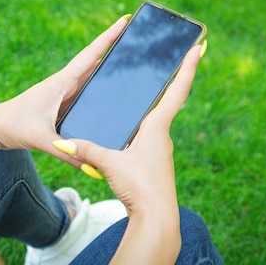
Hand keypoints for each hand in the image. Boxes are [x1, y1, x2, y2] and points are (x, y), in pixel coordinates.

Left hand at [0, 15, 130, 166]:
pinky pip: (85, 95)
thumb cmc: (12, 126)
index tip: (124, 21)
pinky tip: (111, 95)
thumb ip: (67, 153)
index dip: (109, 37)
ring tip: (132, 64)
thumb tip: (93, 167)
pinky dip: (98, 90)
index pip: (91, 55)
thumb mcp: (41, 139)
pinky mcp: (61, 105)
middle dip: (115, 49)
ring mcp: (63, 94)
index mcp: (61, 82)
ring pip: (91, 79)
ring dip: (108, 70)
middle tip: (139, 40)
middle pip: (95, 63)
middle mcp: (64, 84)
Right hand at [52, 44, 202, 215]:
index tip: (200, 46)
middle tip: (170, 58)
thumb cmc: (141, 188)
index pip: (176, 90)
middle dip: (169, 80)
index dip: (188, 67)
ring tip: (141, 89)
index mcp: (157, 127)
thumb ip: (87, 149)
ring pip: (154, 121)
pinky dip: (138, 128)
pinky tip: (125, 130)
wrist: (156, 219)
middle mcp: (162, 135)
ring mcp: (158, 150)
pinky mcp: (151, 163)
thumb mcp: (111, 163)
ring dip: (151, 106)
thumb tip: (65, 141)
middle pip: (168, 101)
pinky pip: (145, 137)